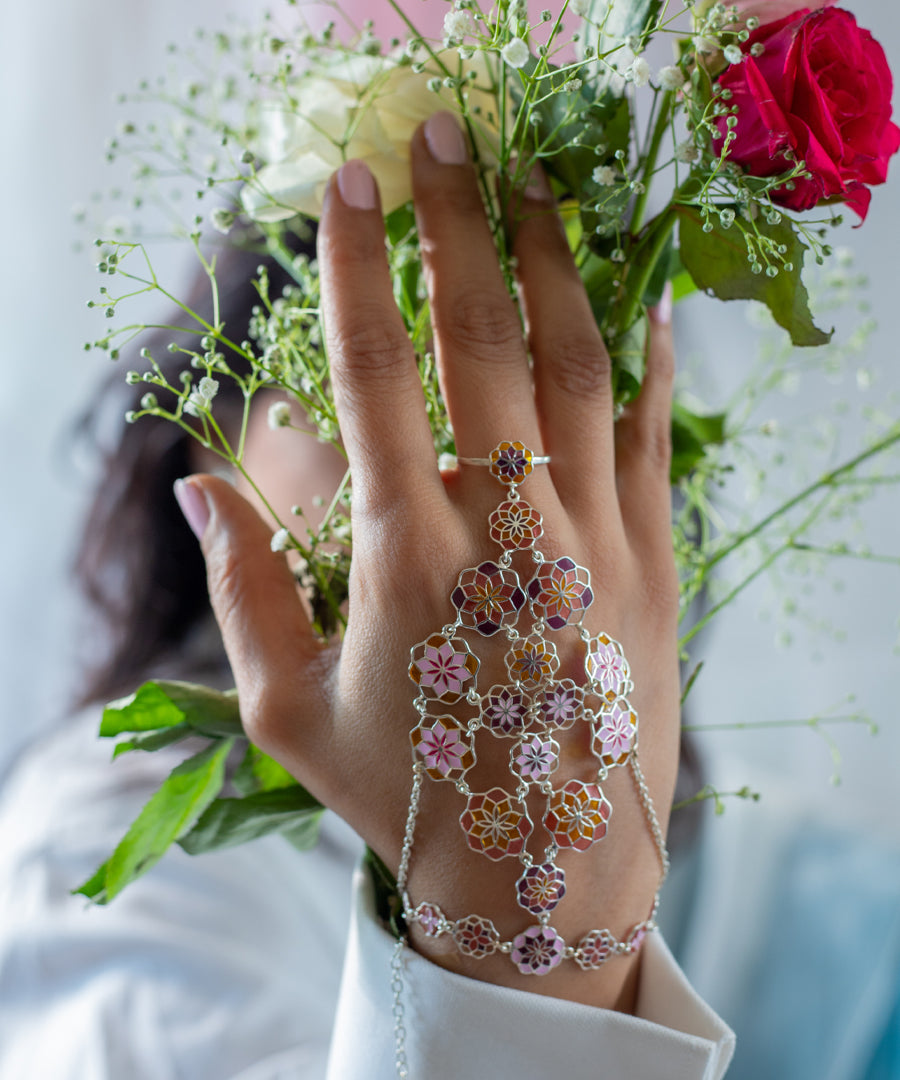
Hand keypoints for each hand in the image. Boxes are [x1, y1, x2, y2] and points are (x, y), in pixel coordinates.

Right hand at [184, 111, 679, 1011]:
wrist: (548, 876)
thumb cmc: (410, 797)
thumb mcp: (292, 711)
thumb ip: (243, 590)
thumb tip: (198, 485)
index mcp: (408, 559)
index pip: (377, 377)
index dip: (357, 269)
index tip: (346, 184)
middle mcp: (510, 533)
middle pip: (484, 342)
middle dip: (457, 223)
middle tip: (442, 132)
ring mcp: (598, 546)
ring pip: (580, 372)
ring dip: (554, 264)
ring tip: (535, 182)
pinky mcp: (657, 570)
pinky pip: (659, 444)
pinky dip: (652, 363)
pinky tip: (644, 298)